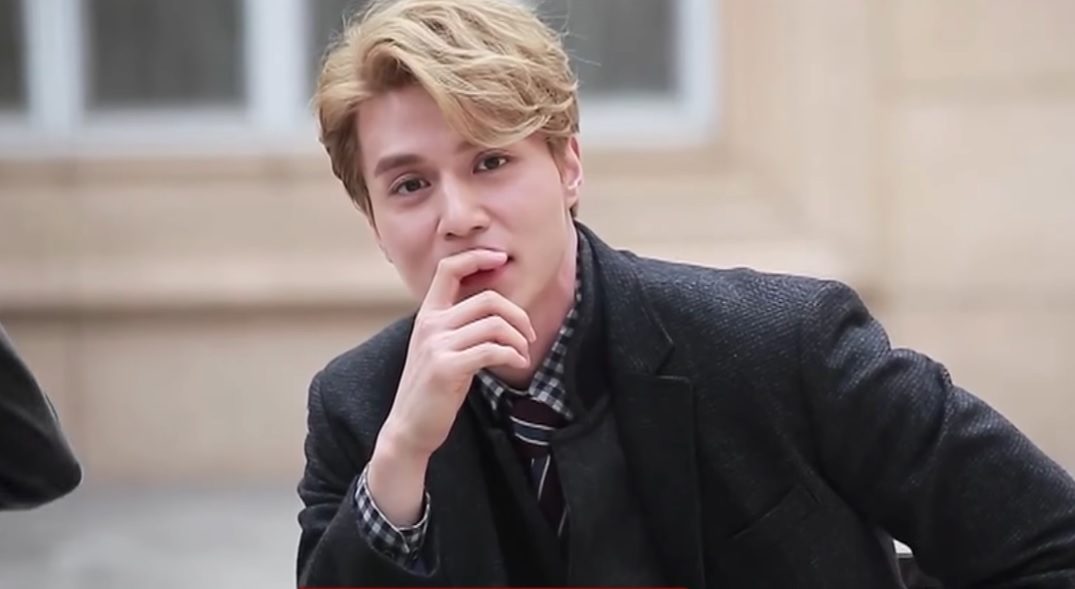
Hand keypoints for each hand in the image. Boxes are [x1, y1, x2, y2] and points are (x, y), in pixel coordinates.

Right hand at [378, 249, 536, 461]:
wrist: (410, 427)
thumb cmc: (433, 388)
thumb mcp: (441, 348)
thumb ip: (459, 325)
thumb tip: (498, 307)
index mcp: (428, 314)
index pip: (449, 269)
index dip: (477, 257)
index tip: (501, 257)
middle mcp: (430, 324)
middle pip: (488, 298)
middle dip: (517, 314)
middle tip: (528, 334)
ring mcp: (436, 345)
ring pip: (494, 324)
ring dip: (518, 339)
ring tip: (521, 354)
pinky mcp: (447, 368)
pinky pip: (492, 350)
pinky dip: (512, 355)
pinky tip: (517, 363)